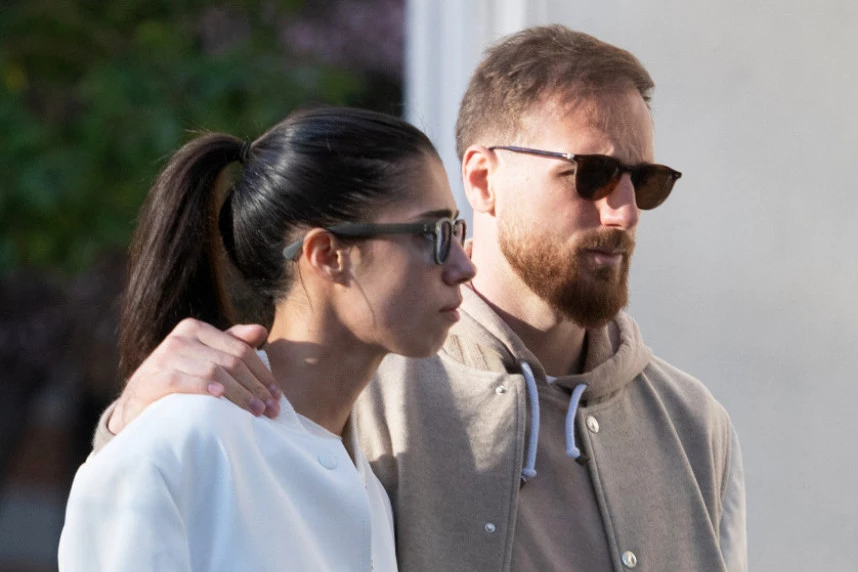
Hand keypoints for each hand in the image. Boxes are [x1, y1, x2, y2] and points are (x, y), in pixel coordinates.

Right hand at [108, 318, 280, 434]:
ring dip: (241, 394)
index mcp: (197, 329)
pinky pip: (187, 381)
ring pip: (216, 371)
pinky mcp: (154, 378)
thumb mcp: (204, 358)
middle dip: (256, 387)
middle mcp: (181, 337)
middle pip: (232, 361)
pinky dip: (207, 389)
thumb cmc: (177, 379)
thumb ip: (230, 343)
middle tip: (272, 410)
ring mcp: (166, 356)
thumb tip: (260, 330)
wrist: (135, 403)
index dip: (263, 373)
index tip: (277, 396)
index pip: (241, 350)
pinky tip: (221, 398)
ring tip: (256, 412)